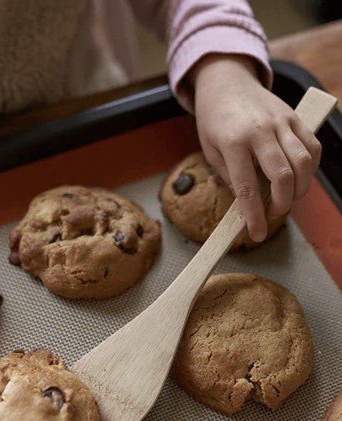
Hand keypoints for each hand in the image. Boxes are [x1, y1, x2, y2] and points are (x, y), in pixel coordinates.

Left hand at [190, 54, 320, 240]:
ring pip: (303, 162)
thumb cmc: (214, 121)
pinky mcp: (294, 117)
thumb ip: (229, 177)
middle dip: (282, 204)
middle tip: (272, 215)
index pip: (247, 188)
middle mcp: (259, 131)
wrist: (227, 84)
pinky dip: (310, 168)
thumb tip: (246, 204)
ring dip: (299, 189)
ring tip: (285, 198)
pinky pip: (312, 146)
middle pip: (283, 176)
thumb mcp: (210, 152)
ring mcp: (281, 122)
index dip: (254, 215)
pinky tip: (298, 178)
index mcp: (232, 143)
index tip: (257, 234)